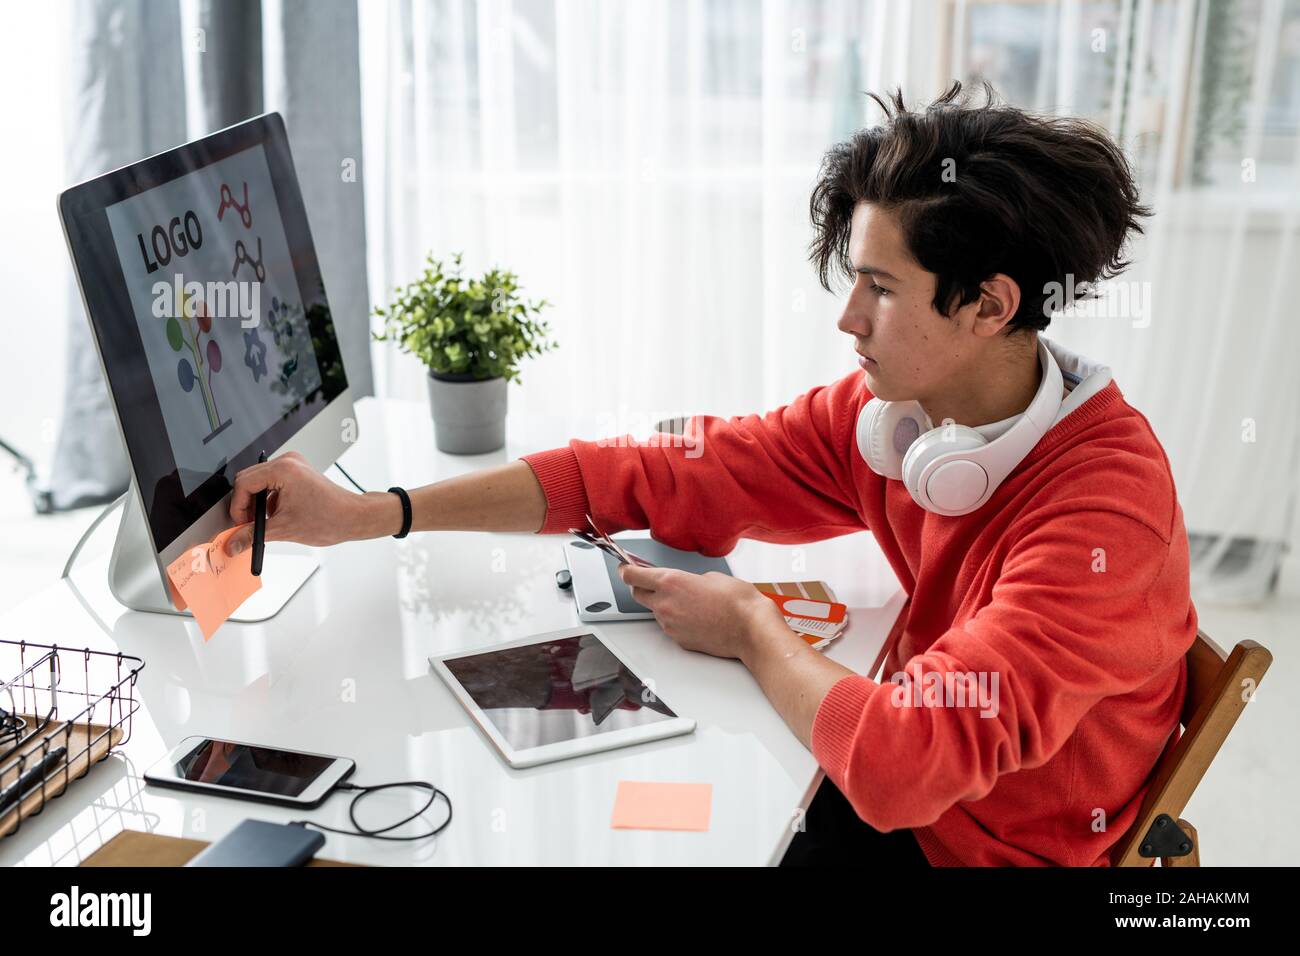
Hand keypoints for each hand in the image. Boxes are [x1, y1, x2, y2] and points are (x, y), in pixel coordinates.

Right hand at [223, 452, 400, 554]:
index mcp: (283, 470)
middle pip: (249, 480)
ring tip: (267, 522)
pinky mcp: (298, 472)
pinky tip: (279, 515)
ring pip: (260, 482)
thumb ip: (253, 535)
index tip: (240, 524)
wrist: (353, 517)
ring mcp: (294, 465)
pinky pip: (272, 483)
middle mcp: (288, 462)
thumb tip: (233, 543)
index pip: (243, 483)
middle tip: (249, 525)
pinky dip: (269, 500)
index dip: (238, 507)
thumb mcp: (284, 529)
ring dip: (258, 504)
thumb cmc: (330, 519)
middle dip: (246, 505)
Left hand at [617, 565, 786, 659]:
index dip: (626, 570)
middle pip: (637, 594)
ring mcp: (670, 624)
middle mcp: (665, 604)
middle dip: (642, 587)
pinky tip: (697, 617)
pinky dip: (677, 620)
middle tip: (653, 583)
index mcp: (670, 582)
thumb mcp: (711, 576)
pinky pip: (670, 626)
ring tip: (690, 602)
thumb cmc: (736, 601)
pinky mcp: (678, 639)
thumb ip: (689, 580)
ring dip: (664, 605)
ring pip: (656, 612)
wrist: (749, 629)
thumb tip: (685, 585)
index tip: (625, 568)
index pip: (632, 575)